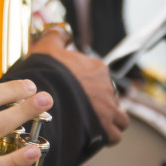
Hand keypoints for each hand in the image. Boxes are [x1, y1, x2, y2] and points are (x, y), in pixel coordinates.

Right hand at [27, 28, 129, 144]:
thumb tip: (59, 30)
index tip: (75, 89)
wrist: (46, 97)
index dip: (87, 83)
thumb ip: (55, 36)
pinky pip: (114, 135)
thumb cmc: (47, 73)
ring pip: (119, 117)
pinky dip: (107, 136)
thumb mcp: (47, 47)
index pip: (100, 76)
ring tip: (94, 123)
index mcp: (97, 69)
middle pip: (109, 97)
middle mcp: (107, 88)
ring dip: (109, 120)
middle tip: (81, 108)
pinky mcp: (106, 128)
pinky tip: (95, 135)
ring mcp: (109, 109)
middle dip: (99, 103)